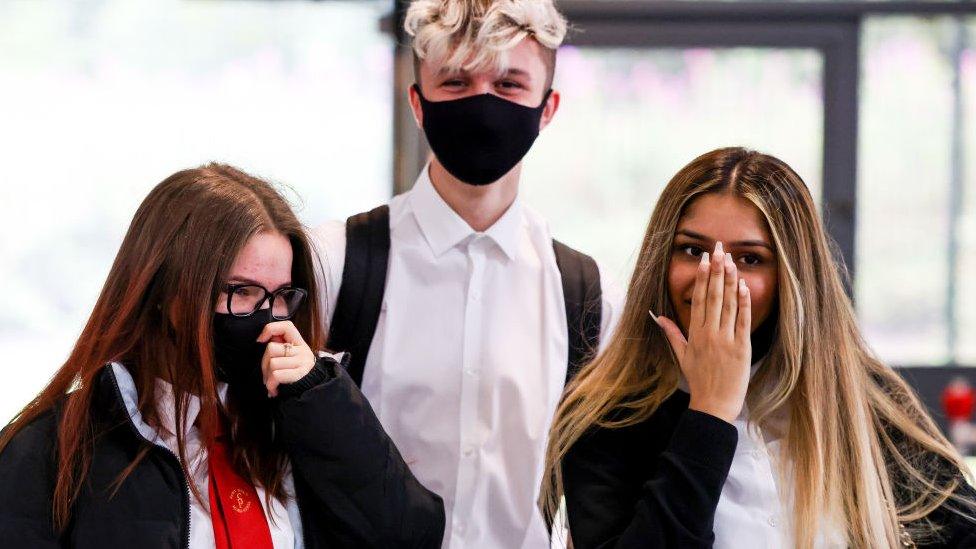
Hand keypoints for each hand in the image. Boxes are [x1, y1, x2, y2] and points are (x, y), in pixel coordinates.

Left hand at [257, 321, 315, 397]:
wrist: (311, 392)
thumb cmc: (295, 374)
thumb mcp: (292, 357)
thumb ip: (280, 346)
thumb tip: (263, 339)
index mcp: (299, 343)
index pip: (286, 326)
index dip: (270, 329)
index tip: (261, 340)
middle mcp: (303, 350)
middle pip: (271, 348)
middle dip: (264, 364)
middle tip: (267, 374)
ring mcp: (302, 362)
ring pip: (272, 363)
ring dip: (267, 376)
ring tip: (272, 383)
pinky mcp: (299, 374)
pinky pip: (276, 375)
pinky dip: (271, 384)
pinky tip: (274, 390)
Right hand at [651, 241, 751, 423]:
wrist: (714, 404)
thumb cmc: (699, 380)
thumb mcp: (682, 356)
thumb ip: (672, 334)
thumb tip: (659, 317)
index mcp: (695, 334)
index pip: (698, 299)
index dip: (702, 278)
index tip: (704, 260)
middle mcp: (709, 334)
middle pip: (713, 296)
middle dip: (716, 271)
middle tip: (719, 250)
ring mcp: (726, 340)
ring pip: (728, 304)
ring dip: (730, 281)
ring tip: (731, 261)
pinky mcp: (742, 348)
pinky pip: (742, 321)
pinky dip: (744, 303)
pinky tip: (744, 286)